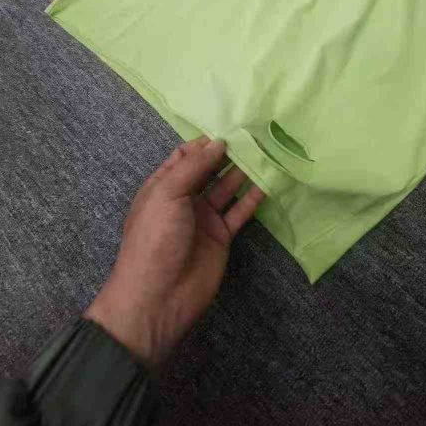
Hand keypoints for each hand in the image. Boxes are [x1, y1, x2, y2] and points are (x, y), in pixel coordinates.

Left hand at [85, 136, 264, 368]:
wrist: (159, 297)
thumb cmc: (155, 238)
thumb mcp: (167, 193)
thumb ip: (194, 166)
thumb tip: (219, 142)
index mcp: (163, 185)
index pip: (185, 156)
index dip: (205, 143)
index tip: (229, 128)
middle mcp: (184, 198)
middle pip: (209, 170)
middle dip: (227, 154)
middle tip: (254, 136)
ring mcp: (203, 218)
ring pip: (226, 188)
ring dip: (243, 172)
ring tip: (265, 152)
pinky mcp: (221, 236)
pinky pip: (239, 212)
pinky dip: (253, 198)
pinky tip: (269, 182)